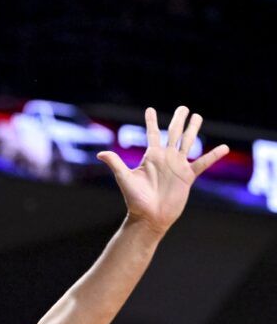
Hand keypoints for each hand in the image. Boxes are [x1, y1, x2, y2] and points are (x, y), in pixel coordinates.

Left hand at [97, 106, 227, 234]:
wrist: (149, 216)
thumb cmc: (135, 199)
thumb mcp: (124, 178)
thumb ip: (116, 163)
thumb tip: (100, 153)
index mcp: (151, 156)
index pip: (152, 134)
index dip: (151, 122)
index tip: (150, 109)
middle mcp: (165, 158)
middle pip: (173, 133)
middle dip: (178, 120)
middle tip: (183, 107)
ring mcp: (178, 166)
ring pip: (188, 143)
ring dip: (192, 130)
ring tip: (198, 117)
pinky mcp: (188, 176)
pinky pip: (202, 163)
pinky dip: (213, 156)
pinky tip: (223, 147)